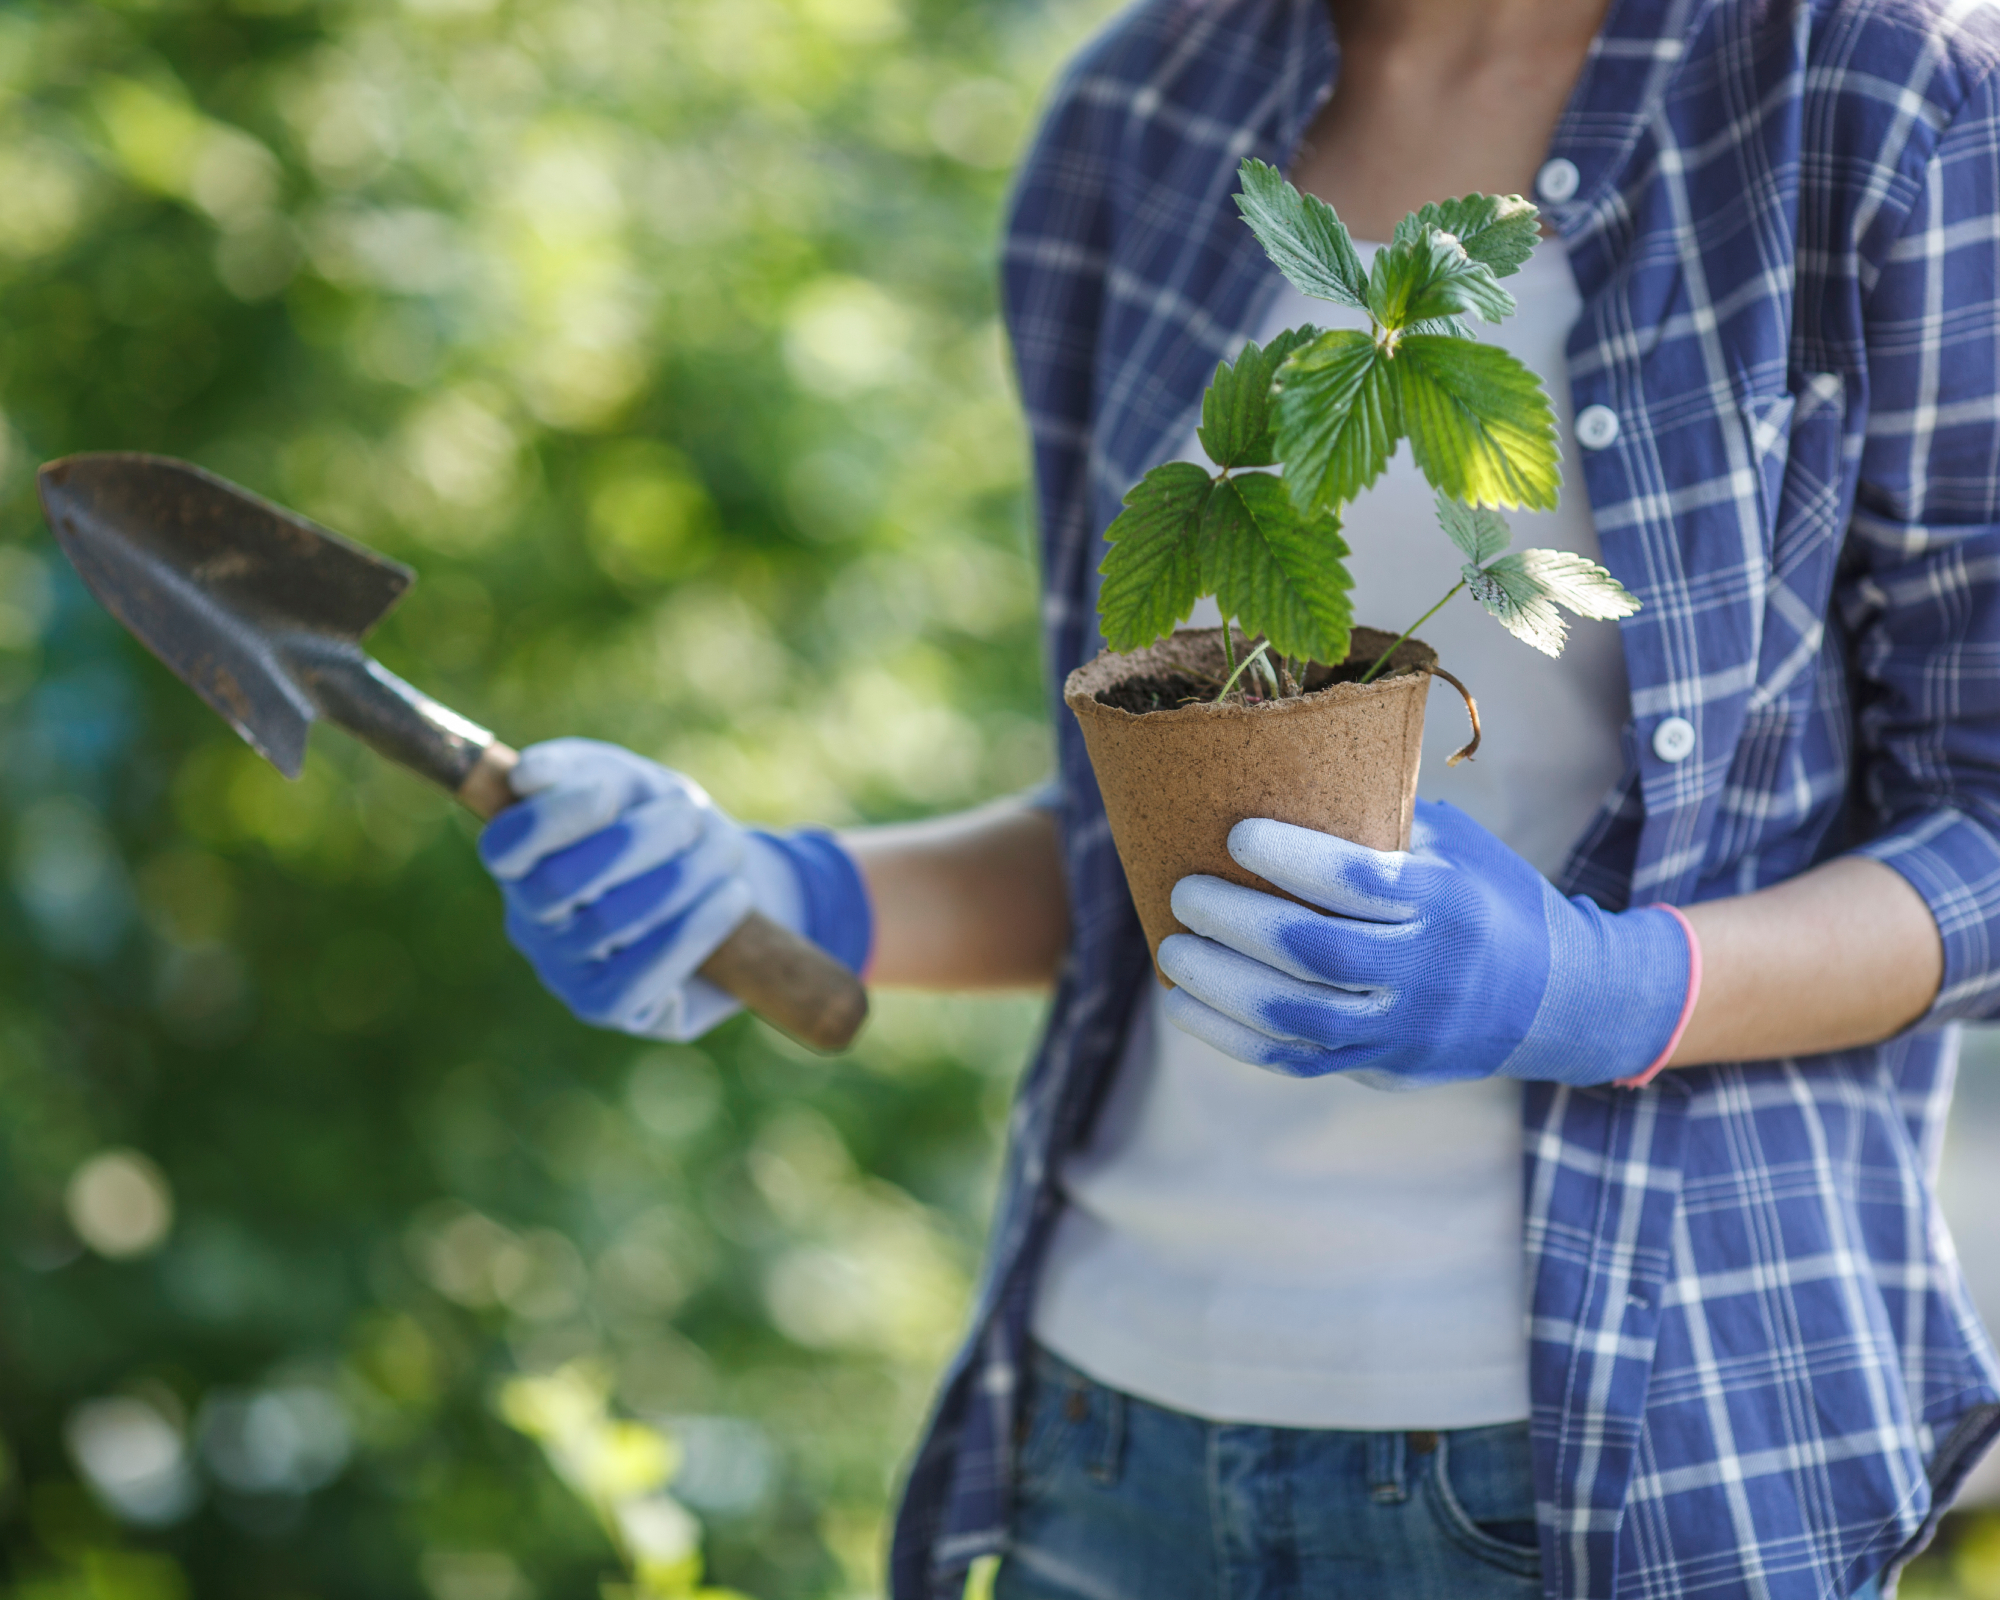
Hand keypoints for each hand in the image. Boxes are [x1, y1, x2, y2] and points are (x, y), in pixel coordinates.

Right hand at [478, 739, 870, 1040]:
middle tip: (692, 811)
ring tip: (728, 848)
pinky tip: (732, 896)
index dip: (548, 819)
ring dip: (681, 878)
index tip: (605, 791)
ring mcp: (563, 969)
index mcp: (522, 860)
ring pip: (610, 924)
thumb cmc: (663, 822)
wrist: (726, 882)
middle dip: (635, 841)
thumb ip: (577, 769)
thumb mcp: (630, 782)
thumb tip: (524, 776)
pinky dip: (692, 931)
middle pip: (559, 883)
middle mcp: (531, 920)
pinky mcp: (605, 1006)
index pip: (504, 846)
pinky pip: (639, 978)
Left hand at [1157, 801, 1692, 1088]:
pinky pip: (1296, 1061)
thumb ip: (1382, 821)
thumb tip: (1281, 770)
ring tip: (1172, 950)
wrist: (1558, 998)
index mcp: (1446, 901)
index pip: (1359, 881)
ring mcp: (1403, 1027)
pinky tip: (1186, 1006)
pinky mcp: (1383, 1066)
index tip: (1235, 834)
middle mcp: (1427, 969)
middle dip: (1237, 921)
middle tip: (1184, 891)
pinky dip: (1233, 1037)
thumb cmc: (1487, 897)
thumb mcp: (1458, 845)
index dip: (1290, 858)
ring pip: (1298, 1016)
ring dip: (1222, 984)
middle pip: (1316, 951)